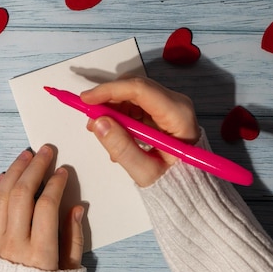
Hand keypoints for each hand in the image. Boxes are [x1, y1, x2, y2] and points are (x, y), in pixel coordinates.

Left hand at [0, 145, 83, 270]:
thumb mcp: (68, 270)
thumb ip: (73, 238)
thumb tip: (76, 208)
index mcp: (40, 253)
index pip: (46, 206)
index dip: (56, 183)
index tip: (63, 171)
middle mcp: (14, 244)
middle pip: (22, 194)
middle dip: (35, 167)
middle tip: (45, 151)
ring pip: (1, 196)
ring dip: (14, 171)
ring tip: (25, 155)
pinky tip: (4, 176)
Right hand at [81, 77, 199, 186]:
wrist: (187, 184)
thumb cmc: (172, 180)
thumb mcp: (146, 171)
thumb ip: (122, 148)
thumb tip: (99, 123)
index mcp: (178, 114)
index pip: (140, 90)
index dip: (110, 90)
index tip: (86, 99)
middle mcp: (175, 102)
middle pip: (135, 87)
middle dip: (107, 98)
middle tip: (89, 117)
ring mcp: (168, 104)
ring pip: (131, 92)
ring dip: (111, 106)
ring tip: (100, 130)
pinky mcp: (160, 108)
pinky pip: (134, 102)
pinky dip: (118, 112)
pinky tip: (114, 132)